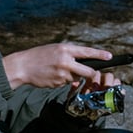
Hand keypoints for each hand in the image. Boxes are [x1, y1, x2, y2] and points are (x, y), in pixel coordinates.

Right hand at [2, 43, 117, 89]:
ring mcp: (62, 73)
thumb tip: (82, 62)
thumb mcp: (54, 49)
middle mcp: (66, 61)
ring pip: (76, 78)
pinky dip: (62, 80)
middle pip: (87, 71)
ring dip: (71, 76)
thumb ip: (69, 54)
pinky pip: (66, 83)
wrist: (23, 66)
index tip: (110, 56)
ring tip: (56, 70)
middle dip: (90, 74)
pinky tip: (52, 75)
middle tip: (90, 74)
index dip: (100, 54)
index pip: (87, 52)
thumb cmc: (39, 56)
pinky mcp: (58, 83)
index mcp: (65, 49)